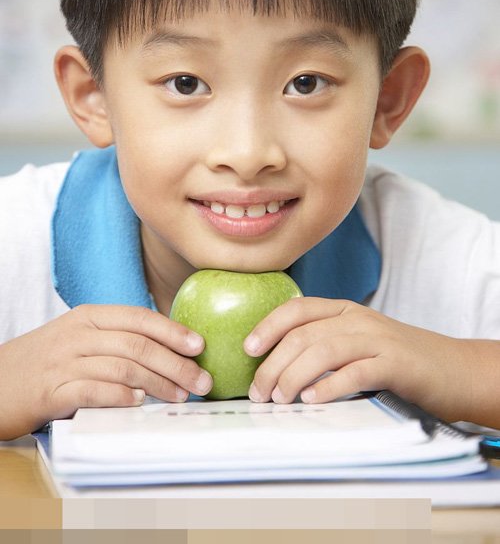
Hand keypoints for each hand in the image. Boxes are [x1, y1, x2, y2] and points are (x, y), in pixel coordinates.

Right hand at [0, 305, 211, 439]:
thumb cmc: (44, 362)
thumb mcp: (79, 338)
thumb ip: (116, 339)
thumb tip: (167, 352)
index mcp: (89, 316)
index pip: (140, 318)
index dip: (173, 331)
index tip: (199, 346)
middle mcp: (78, 334)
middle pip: (137, 344)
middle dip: (176, 364)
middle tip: (201, 381)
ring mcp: (63, 362)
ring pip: (122, 367)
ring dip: (158, 383)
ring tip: (180, 396)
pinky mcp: (50, 392)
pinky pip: (92, 390)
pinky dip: (120, 396)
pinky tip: (138, 403)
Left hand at [244, 297, 472, 421]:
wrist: (453, 369)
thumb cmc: (397, 360)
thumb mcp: (357, 342)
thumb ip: (325, 345)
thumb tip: (276, 368)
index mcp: (344, 310)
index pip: (297, 309)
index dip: (268, 326)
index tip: (248, 349)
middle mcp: (358, 319)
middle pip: (304, 335)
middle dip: (273, 364)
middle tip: (259, 393)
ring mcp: (378, 339)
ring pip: (324, 350)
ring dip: (294, 376)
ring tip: (280, 399)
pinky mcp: (396, 364)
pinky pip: (356, 371)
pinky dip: (330, 386)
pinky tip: (313, 401)